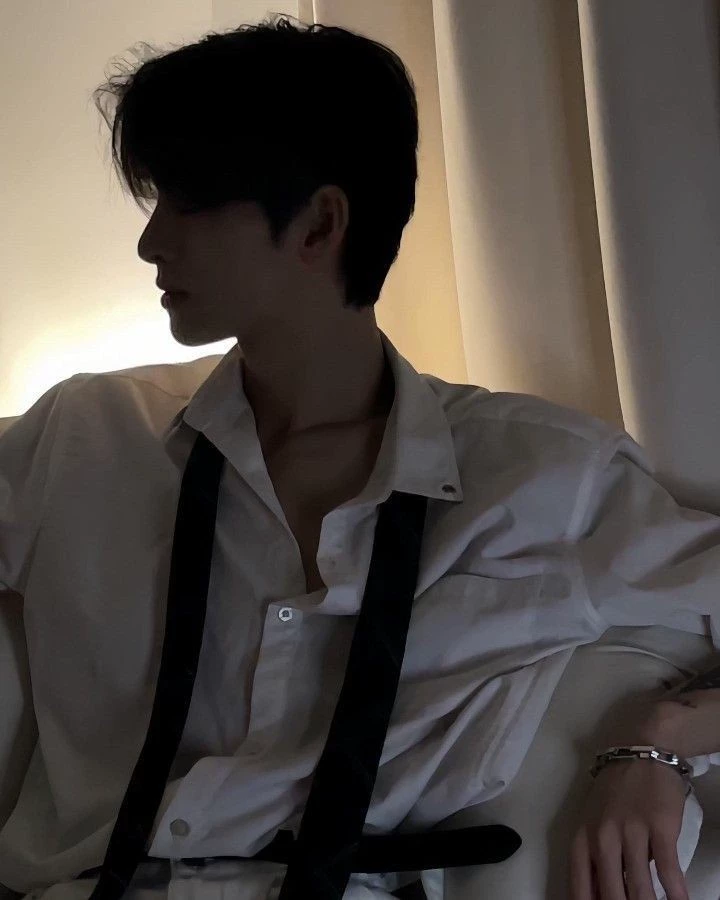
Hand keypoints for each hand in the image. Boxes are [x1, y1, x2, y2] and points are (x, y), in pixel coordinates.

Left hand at [569, 759, 689, 899]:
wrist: (641, 752)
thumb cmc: (615, 790)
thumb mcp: (593, 821)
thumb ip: (594, 857)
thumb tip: (598, 894)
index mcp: (582, 837)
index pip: (580, 886)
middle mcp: (602, 837)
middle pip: (611, 893)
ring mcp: (631, 831)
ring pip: (639, 886)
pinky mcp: (659, 827)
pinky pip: (667, 868)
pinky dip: (675, 892)